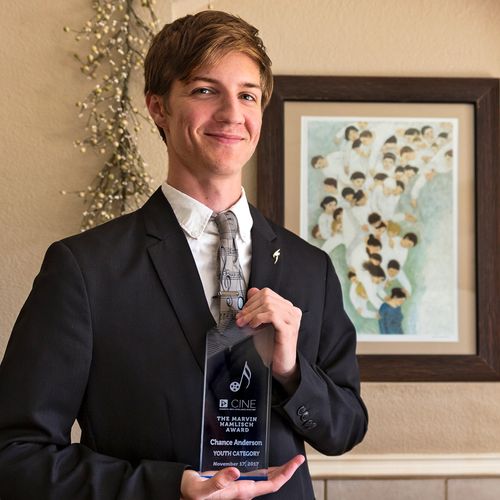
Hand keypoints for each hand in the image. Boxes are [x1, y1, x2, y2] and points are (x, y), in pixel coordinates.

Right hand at [180, 454, 304, 498]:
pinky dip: (265, 469)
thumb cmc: (192, 492)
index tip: (296, 462)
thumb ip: (218, 481)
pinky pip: (256, 477)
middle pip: (272, 482)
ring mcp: (240, 486)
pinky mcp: (234, 482)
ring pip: (265, 480)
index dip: (286, 473)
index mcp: (241, 491)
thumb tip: (236, 471)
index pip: (271, 484)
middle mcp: (244, 490)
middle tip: (298, 459)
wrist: (183, 493)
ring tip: (289, 461)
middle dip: (287, 471)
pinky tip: (267, 464)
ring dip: (278, 471)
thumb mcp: (202, 488)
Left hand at [236, 288, 300, 390]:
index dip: (251, 300)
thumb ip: (258, 307)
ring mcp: (292, 320)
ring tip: (245, 323)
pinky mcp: (288, 330)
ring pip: (268, 305)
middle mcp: (292, 312)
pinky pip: (272, 315)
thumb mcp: (262, 322)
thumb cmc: (272, 346)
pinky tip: (254, 326)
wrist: (281, 366)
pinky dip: (259, 318)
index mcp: (287, 308)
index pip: (267, 293)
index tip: (242, 311)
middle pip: (267, 297)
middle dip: (249, 307)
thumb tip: (251, 291)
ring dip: (252, 313)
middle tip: (240, 318)